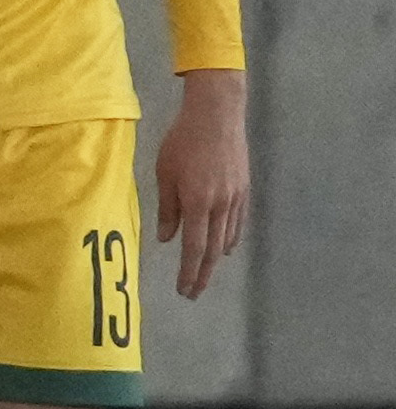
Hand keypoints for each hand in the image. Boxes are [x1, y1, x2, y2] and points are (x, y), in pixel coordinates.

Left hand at [153, 67, 248, 300]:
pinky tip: (226, 247)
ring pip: (227, 237)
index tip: (184, 290)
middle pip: (213, 249)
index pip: (194, 248)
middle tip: (194, 293)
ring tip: (205, 274)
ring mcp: (236, 198)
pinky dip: (230, 238)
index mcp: (198, 203)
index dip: (189, 272)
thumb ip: (167, 209)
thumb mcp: (165, 174)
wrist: (217, 116)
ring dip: (216, 259)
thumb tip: (165, 239)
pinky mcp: (244, 189)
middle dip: (203, 274)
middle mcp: (221, 205)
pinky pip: (238, 222)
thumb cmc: (182, 141)